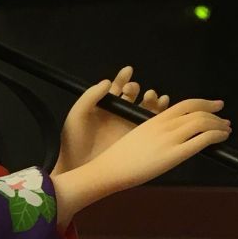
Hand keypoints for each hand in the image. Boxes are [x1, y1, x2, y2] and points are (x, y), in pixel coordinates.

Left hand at [54, 66, 169, 176]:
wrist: (78, 167)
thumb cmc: (74, 141)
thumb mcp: (77, 115)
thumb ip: (90, 96)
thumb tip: (107, 81)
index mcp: (104, 106)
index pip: (116, 88)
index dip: (123, 78)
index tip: (128, 71)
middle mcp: (118, 113)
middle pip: (133, 96)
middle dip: (136, 88)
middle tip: (134, 90)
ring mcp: (128, 125)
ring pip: (144, 107)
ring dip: (151, 99)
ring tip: (152, 97)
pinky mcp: (138, 138)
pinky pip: (151, 123)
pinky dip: (160, 113)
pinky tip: (163, 106)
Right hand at [54, 96, 230, 225]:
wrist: (109, 169)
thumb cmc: (119, 158)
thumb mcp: (137, 136)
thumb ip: (155, 132)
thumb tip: (168, 136)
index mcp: (154, 119)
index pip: (185, 104)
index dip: (204, 103)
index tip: (214, 105)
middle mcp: (164, 125)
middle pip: (197, 112)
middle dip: (215, 114)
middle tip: (224, 120)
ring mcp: (170, 139)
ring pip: (202, 123)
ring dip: (219, 125)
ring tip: (225, 130)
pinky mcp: (174, 154)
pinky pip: (202, 139)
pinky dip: (216, 136)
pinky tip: (221, 138)